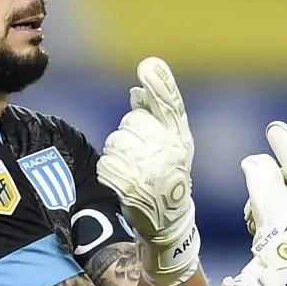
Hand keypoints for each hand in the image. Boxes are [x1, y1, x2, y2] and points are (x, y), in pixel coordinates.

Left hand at [96, 57, 200, 285]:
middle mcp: (169, 151)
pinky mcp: (130, 186)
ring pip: (115, 142)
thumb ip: (155, 115)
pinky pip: (106, 164)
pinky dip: (108, 171)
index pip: (169, 105)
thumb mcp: (171, 144)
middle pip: (131, 122)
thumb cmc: (168, 174)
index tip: (147, 65)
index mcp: (179, 137)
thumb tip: (137, 91)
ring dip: (117, 154)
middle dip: (130, 135)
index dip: (159, 85)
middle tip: (140, 154)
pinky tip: (121, 181)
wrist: (168, 219)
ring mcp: (150, 170)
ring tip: (132, 169)